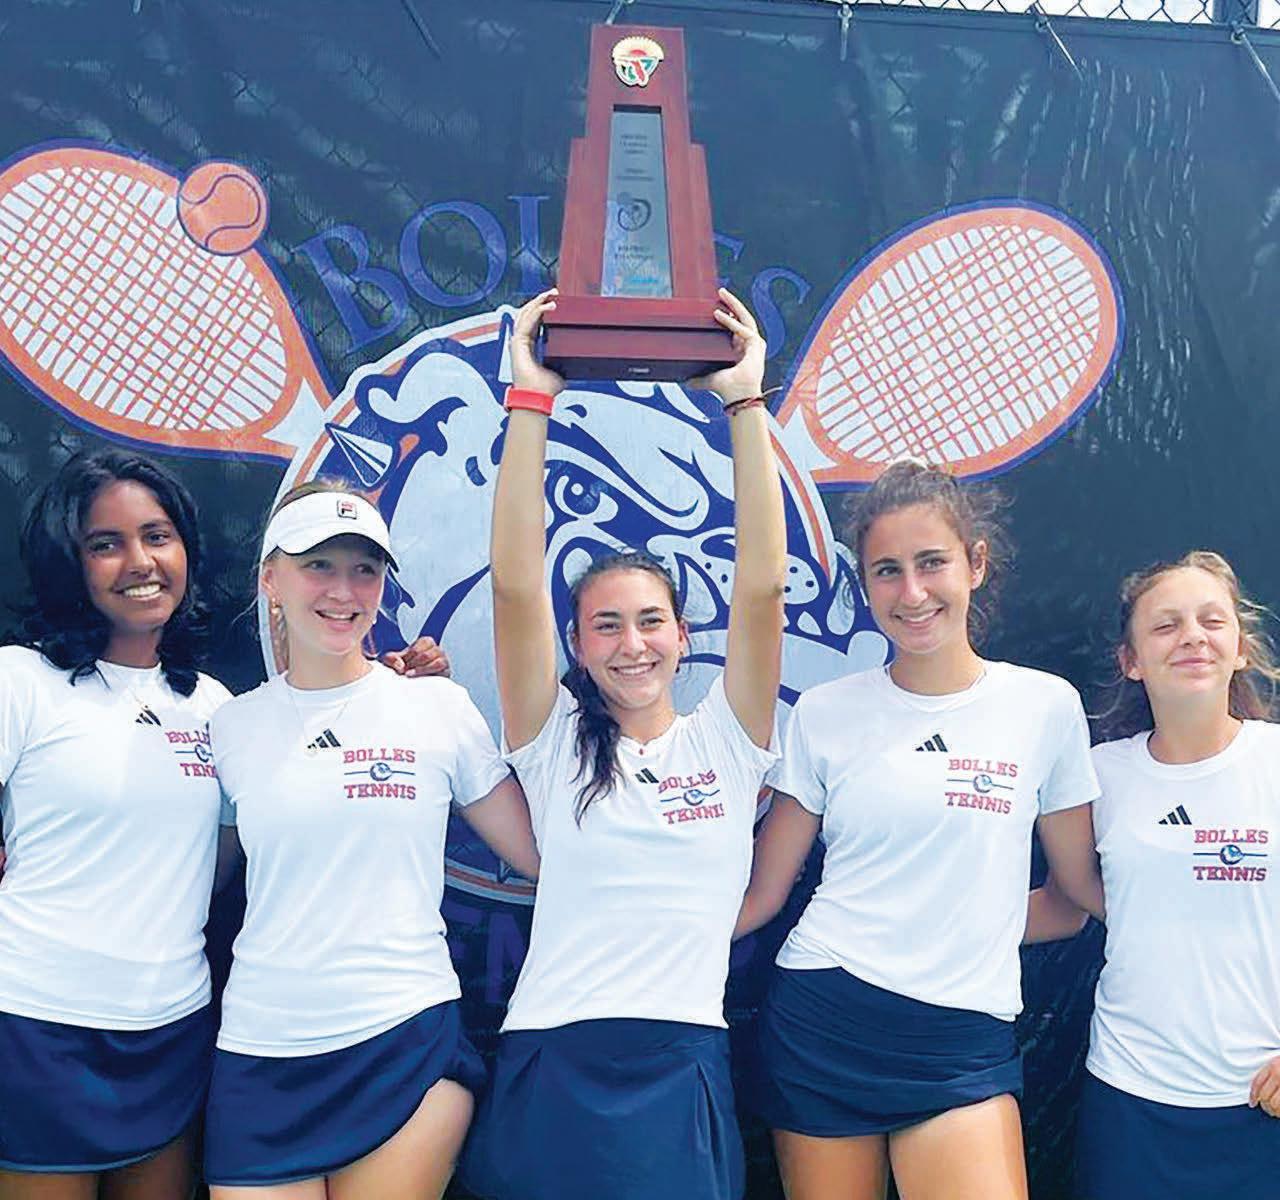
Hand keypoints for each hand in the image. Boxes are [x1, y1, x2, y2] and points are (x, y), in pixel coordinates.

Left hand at [381, 636, 450, 677]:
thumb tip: (400, 666)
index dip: (409, 656)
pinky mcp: (446, 672)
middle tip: (405, 671)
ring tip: (410, 675)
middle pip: (426, 655)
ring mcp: (443, 661)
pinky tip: (421, 679)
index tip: (402, 664)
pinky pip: (443, 672)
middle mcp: (437, 650)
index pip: (420, 645)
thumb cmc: (401, 666)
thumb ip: (390, 658)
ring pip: (437, 663)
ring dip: (422, 670)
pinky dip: (430, 675)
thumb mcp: (390, 660)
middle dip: (414, 664)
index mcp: (426, 642)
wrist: (409, 680)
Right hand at [510, 288, 565, 396]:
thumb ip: (565, 364)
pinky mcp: (517, 343)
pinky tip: (549, 306)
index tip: (554, 301)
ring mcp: (517, 341)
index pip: (533, 321)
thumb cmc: (546, 388)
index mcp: (529, 345)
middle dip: (540, 301)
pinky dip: (538, 312)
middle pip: (528, 314)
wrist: (537, 397)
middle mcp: (521, 341)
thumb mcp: (560, 371)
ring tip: (551, 294)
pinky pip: (527, 321)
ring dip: (538, 302)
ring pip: (525, 314)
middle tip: (554, 292)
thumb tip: (579, 363)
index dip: (542, 309)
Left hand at [689, 288, 766, 405]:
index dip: (728, 314)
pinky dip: (731, 322)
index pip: (735, 326)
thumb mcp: (709, 379)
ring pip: (745, 318)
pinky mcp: (757, 345)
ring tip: (723, 294)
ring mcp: (755, 344)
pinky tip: (719, 315)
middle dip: (732, 303)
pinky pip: (744, 329)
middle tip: (720, 291)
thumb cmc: (727, 389)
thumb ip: (698, 380)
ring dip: (734, 304)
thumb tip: (684, 383)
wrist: (737, 396)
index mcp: (740, 349)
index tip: (716, 304)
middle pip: (741, 317)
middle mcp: (749, 345)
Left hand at [1250, 1055, 1279, 1116]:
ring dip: (1273, 1111)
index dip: (1253, 1095)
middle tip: (1267, 1109)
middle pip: (1265, 1095)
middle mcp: (1279, 1075)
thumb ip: (1270, 1074)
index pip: (1257, 1083)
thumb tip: (1259, 1094)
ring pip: (1274, 1104)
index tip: (1252, 1103)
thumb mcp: (1278, 1063)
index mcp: (1273, 1066)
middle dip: (1265, 1105)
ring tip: (1275, 1112)